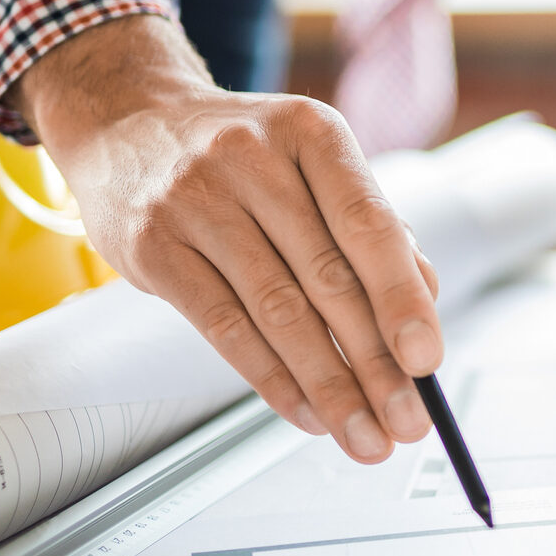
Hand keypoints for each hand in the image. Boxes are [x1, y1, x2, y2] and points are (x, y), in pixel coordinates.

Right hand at [11, 16, 441, 463]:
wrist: (127, 121)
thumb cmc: (242, 153)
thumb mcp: (311, 161)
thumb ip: (368, 223)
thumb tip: (426, 296)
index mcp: (311, 132)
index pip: (369, 225)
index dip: (402, 298)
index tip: (428, 361)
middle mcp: (253, 159)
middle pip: (327, 278)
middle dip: (375, 364)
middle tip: (407, 422)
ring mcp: (196, 201)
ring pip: (276, 312)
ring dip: (328, 386)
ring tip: (364, 434)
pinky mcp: (153, 246)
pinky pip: (223, 327)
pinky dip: (271, 379)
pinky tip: (305, 413)